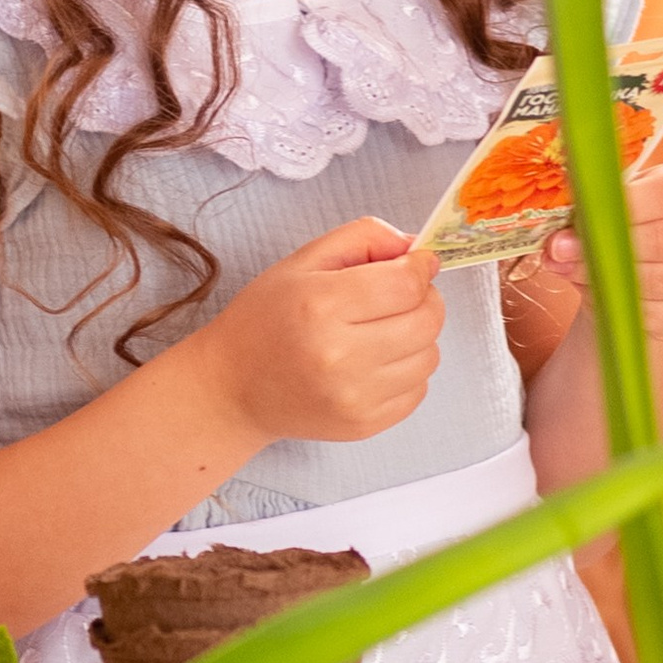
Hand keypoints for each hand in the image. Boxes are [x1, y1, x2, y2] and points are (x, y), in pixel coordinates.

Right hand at [194, 217, 444, 446]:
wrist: (232, 388)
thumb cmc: (266, 319)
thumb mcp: (304, 261)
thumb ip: (364, 237)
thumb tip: (418, 247)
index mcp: (321, 304)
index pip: (407, 284)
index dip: (421, 268)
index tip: (417, 265)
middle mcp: (339, 355)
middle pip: (427, 320)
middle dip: (425, 300)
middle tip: (401, 296)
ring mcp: (354, 397)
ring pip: (430, 356)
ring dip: (417, 338)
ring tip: (381, 331)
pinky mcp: (363, 424)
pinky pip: (419, 389)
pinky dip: (407, 371)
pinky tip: (374, 362)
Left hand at [541, 159, 662, 339]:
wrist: (629, 261)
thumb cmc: (619, 219)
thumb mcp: (603, 202)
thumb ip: (585, 212)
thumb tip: (557, 245)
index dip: (627, 206)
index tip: (585, 216)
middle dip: (607, 247)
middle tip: (562, 250)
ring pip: (658, 281)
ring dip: (605, 277)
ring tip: (571, 268)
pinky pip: (655, 313)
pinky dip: (619, 304)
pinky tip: (598, 289)